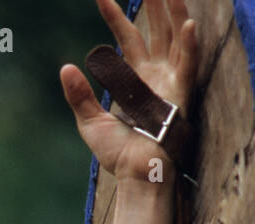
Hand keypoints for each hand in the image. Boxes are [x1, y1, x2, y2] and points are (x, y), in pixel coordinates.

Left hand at [61, 0, 197, 182]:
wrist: (135, 175)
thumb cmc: (118, 155)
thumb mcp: (90, 122)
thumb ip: (79, 95)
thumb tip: (65, 68)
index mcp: (136, 79)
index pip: (127, 37)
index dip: (115, 15)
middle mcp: (157, 75)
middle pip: (156, 28)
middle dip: (152, 2)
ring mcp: (171, 82)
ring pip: (175, 37)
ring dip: (173, 11)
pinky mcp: (180, 95)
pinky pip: (188, 65)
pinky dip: (189, 45)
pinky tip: (187, 24)